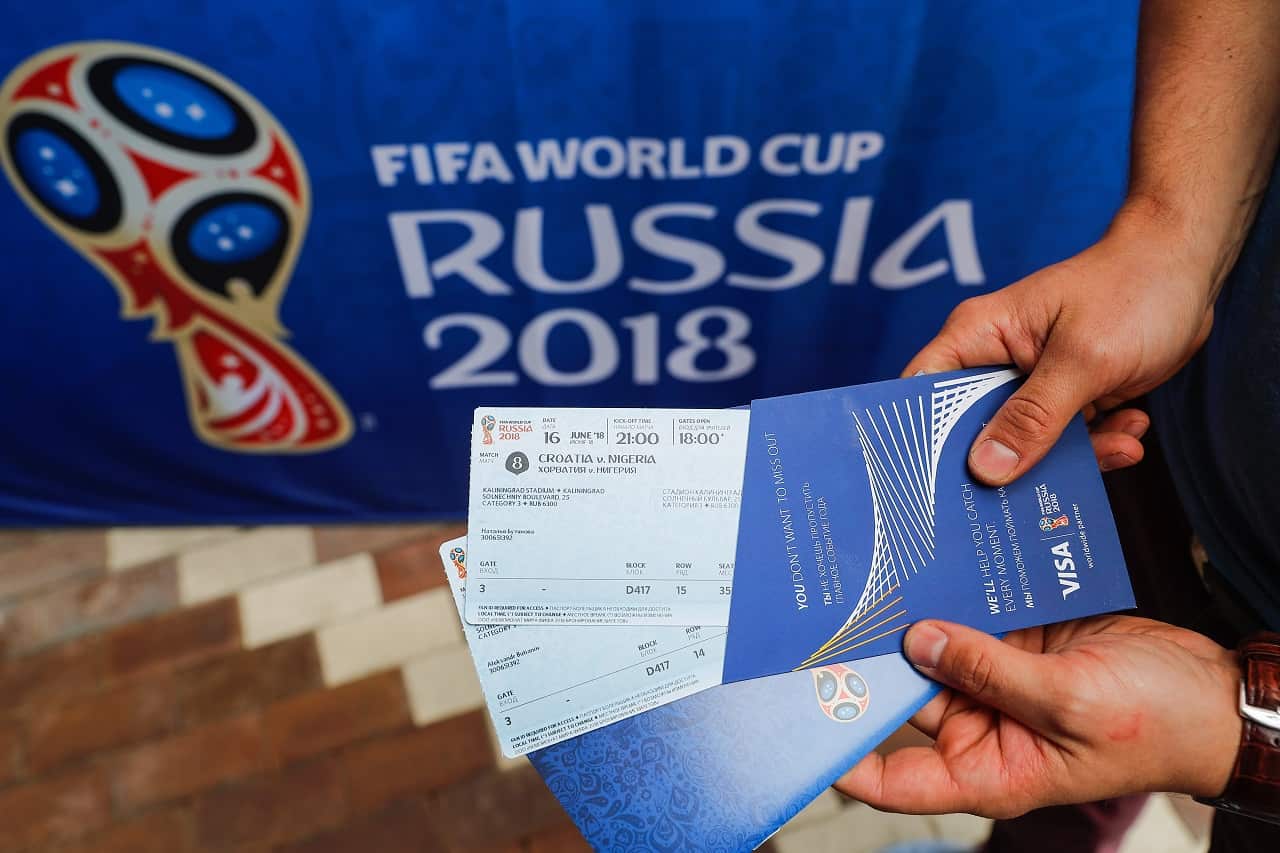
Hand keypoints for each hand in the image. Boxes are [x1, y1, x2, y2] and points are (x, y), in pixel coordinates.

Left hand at [835, 615, 1240, 817]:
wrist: (1211, 689)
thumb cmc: (1157, 724)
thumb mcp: (1070, 704)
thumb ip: (991, 671)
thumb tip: (919, 640)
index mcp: (988, 770)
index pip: (895, 779)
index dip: (844, 755)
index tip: (800, 719)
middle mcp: (980, 728)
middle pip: (901, 698)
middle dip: (868, 662)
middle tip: (823, 621)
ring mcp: (992, 680)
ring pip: (929, 647)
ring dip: (906, 616)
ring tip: (864, 577)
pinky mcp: (1010, 641)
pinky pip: (966, 616)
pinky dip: (949, 593)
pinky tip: (926, 561)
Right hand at [906, 204, 1216, 483]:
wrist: (1189, 268)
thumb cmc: (1134, 287)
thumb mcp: (1083, 358)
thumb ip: (1034, 416)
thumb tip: (986, 469)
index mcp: (978, 337)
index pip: (924, 392)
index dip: (923, 439)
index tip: (940, 486)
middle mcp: (995, 362)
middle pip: (973, 432)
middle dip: (1013, 461)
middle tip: (1044, 484)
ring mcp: (1030, 382)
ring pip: (1026, 445)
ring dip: (1075, 454)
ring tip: (1117, 442)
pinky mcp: (1065, 397)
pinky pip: (1066, 440)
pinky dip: (1100, 443)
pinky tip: (1130, 426)